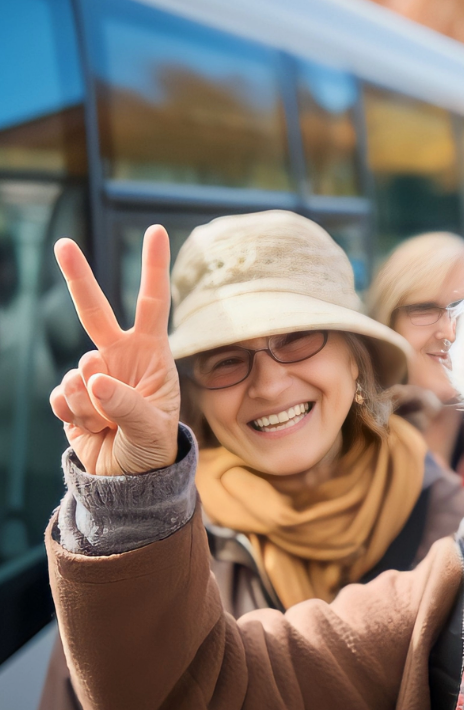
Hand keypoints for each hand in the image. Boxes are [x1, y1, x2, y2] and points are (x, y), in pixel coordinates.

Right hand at [49, 226, 180, 475]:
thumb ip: (127, 405)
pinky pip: (60, 397)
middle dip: (78, 277)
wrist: (128, 479)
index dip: (152, 267)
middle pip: (95, 311)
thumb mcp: (152, 429)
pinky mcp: (70, 397)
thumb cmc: (153, 448)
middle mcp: (120, 357)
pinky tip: (91, 429)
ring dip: (89, 405)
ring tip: (110, 424)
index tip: (156, 229)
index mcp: (151, 354)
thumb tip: (92, 379)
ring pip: (77, 375)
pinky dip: (72, 416)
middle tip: (63, 243)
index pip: (153, 303)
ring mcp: (93, 375)